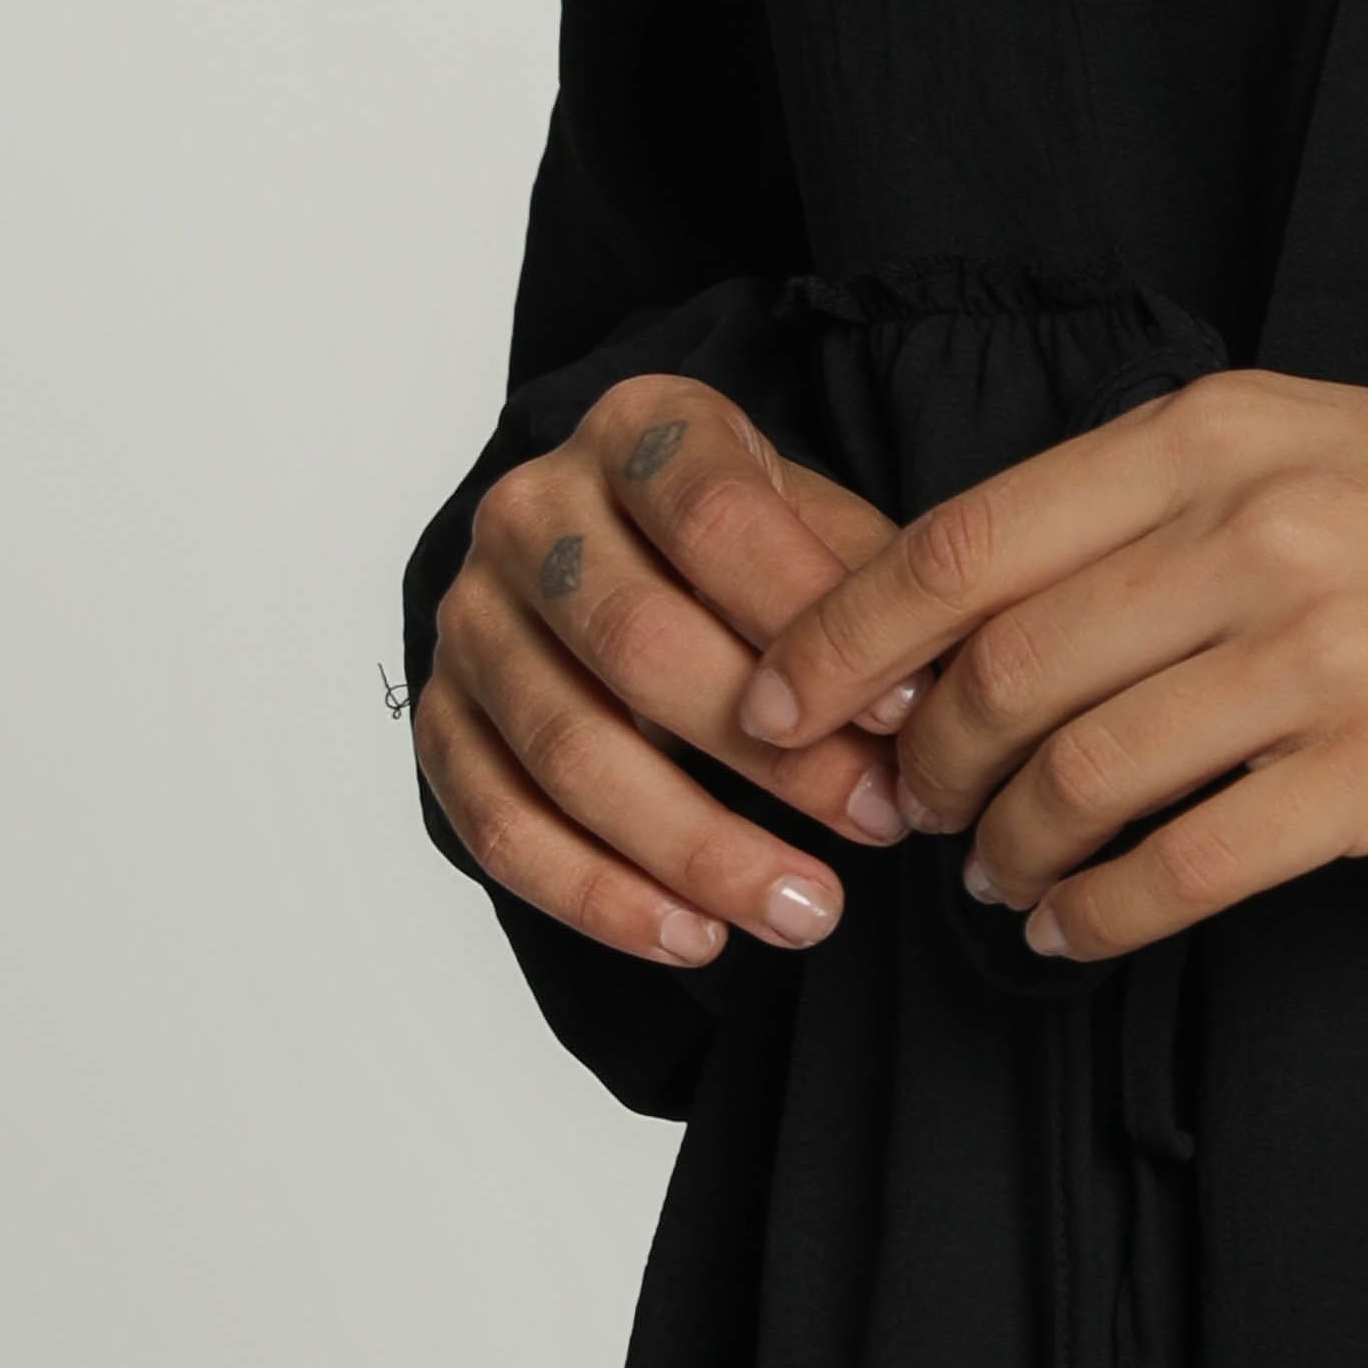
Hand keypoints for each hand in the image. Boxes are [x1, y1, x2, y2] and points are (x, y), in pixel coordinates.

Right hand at [415, 374, 916, 973]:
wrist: (613, 545)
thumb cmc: (741, 547)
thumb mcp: (814, 522)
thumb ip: (864, 587)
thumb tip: (928, 694)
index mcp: (635, 431)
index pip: (710, 515)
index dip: (807, 617)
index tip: (902, 713)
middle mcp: (531, 513)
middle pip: (636, 643)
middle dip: (770, 754)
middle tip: (879, 825)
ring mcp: (470, 618)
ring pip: (567, 750)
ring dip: (695, 849)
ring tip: (807, 911)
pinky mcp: (439, 719)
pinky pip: (498, 825)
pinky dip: (598, 896)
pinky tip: (694, 936)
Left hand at [733, 368, 1367, 963]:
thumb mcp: (1321, 441)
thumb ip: (1161, 505)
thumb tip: (984, 599)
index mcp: (1221, 436)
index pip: (964, 542)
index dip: (840, 639)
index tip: (774, 704)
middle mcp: (1254, 535)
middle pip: (996, 674)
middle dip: (916, 766)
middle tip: (904, 810)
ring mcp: (1322, 659)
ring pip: (1076, 777)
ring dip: (1003, 849)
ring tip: (995, 877)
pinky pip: (1184, 868)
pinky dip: (1099, 911)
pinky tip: (1081, 924)